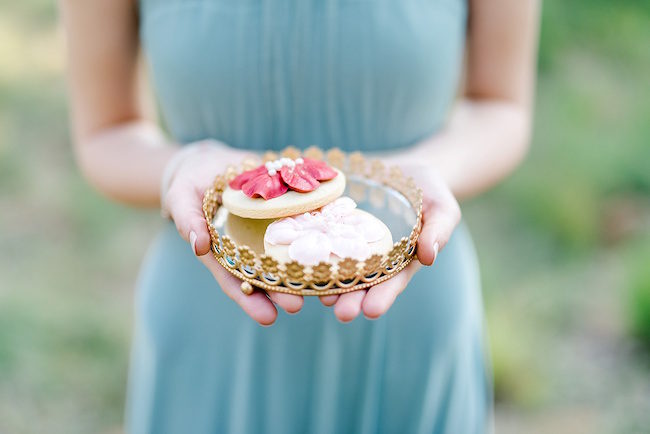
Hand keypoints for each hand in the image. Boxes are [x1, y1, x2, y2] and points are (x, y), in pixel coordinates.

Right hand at [162, 140, 303, 325]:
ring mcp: (267, 229)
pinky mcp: (283, 210)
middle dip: (282, 291)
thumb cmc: (188, 185)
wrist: (209, 163)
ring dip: (303, 270)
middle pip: (266, 274)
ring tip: (321, 287)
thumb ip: (188, 221)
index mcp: (223, 253)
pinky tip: (332, 242)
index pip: (236, 282)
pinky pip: (300, 222)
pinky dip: (314, 232)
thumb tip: (199, 246)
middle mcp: (248, 247)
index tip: (268, 318)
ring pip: (286, 253)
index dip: (251, 301)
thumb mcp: (180, 199)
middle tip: (297, 305)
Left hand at [320, 162, 460, 321]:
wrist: (406, 168)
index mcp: (400, 260)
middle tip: (342, 313)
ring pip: (339, 265)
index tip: (372, 311)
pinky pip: (322, 236)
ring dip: (329, 282)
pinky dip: (313, 248)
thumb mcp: (442, 208)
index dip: (383, 297)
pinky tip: (303, 261)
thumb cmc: (431, 191)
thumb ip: (438, 231)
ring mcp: (352, 239)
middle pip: (362, 282)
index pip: (392, 283)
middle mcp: (373, 256)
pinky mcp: (335, 221)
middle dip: (351, 299)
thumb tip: (429, 257)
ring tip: (321, 297)